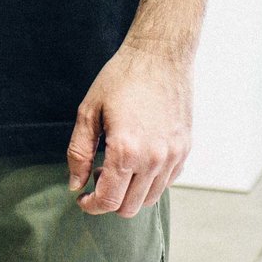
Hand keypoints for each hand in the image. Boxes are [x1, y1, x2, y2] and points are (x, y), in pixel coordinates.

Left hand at [67, 40, 191, 218]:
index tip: (83, 197)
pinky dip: (150, 181)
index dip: (91, 205)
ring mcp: (173, 156)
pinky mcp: (185, 149)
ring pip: (149, 198)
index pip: (108, 201)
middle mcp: (153, 160)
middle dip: (109, 200)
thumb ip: (78, 152)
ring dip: (130, 192)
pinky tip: (139, 159)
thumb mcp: (89, 111)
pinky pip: (167, 182)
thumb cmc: (122, 77)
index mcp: (126, 151)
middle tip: (98, 175)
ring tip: (118, 165)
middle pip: (129, 207)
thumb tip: (75, 184)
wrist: (160, 54)